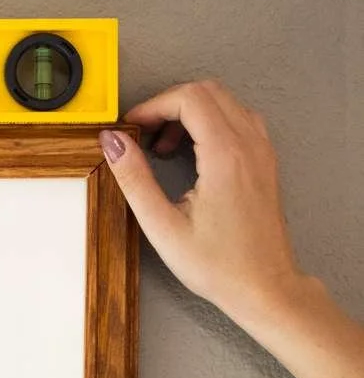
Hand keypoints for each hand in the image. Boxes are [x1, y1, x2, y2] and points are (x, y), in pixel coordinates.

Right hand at [98, 80, 303, 324]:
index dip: (153, 106)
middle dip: (169, 105)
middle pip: (208, 92)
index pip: (189, 99)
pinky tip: (191, 154)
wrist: (263, 286)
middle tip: (143, 135)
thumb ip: (134, 178)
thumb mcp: (162, 226)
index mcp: (225, 156)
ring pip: (225, 102)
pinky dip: (209, 124)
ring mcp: (262, 151)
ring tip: (162, 148)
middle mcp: (249, 145)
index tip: (130, 128)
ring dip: (189, 113)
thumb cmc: (217, 264)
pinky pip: (238, 120)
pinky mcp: (264, 161)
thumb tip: (112, 142)